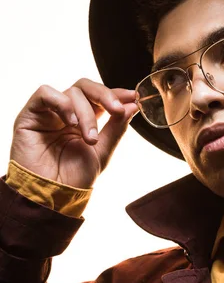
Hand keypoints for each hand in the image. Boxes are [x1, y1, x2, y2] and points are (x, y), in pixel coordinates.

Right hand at [10, 78, 138, 188]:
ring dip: (86, 114)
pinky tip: (71, 122)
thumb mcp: (102, 152)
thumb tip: (132, 105)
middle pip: (86, 87)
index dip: (116, 94)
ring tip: (90, 138)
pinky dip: (62, 103)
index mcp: (84, 121)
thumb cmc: (74, 178)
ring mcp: (49, 113)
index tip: (132, 97)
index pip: (100, 97)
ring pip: (72, 92)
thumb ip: (116, 128)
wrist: (52, 195)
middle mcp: (66, 113)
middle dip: (105, 96)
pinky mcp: (31, 114)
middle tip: (116, 110)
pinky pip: (45, 93)